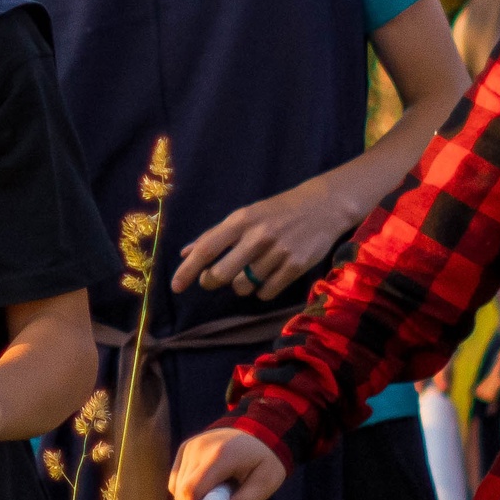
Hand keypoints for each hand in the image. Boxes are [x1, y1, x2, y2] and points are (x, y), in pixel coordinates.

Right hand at [169, 428, 288, 499]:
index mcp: (219, 457)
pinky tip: (206, 484)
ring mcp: (189, 447)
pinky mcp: (184, 448)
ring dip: (191, 496)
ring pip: (175, 485)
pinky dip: (186, 487)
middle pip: (181, 490)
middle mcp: (198, 449)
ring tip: (215, 491)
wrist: (258, 430)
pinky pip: (175, 477)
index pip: (192, 490)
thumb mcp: (266, 483)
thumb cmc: (264, 459)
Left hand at [172, 177, 357, 300]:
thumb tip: (185, 253)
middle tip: (213, 279)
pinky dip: (261, 291)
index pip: (206, 249)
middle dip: (211, 281)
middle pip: (221, 274)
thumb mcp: (245, 215)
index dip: (187, 270)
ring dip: (240, 285)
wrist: (324, 206)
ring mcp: (278, 253)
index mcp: (240, 221)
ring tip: (249, 272)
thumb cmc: (277, 211)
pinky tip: (267, 277)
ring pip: (244, 287)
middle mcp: (258, 237)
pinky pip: (266, 293)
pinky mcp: (296, 267)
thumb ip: (215, 234)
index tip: (176, 287)